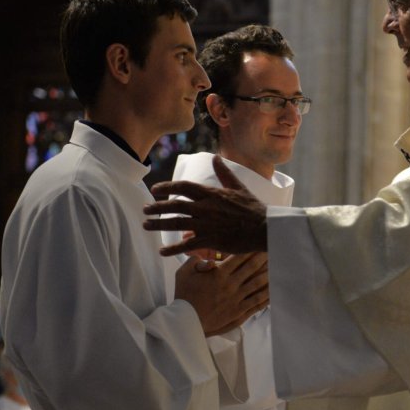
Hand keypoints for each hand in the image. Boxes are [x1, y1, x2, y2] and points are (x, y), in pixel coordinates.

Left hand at [145, 157, 268, 255]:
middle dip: (157, 207)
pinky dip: (173, 248)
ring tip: (146, 225)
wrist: (264, 228)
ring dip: (159, 224)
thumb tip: (216, 158)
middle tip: (145, 209)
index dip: (167, 187)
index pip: (183, 187)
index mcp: (211, 193)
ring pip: (177, 223)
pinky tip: (162, 252)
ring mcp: (207, 224)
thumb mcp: (238, 187)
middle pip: (174, 205)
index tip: (155, 190)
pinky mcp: (211, 240)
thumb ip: (224, 173)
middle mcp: (205, 207)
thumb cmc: (253, 208)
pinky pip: (187, 244)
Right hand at [176, 252, 269, 335]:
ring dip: (268, 273)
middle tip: (273, 248)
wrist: (187, 321)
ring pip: (257, 284)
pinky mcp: (239, 312)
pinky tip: (274, 290)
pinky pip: (256, 302)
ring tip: (278, 265)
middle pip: (251, 267)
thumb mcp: (184, 273)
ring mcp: (236, 299)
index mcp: (219, 274)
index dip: (250, 248)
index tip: (258, 241)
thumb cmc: (184, 296)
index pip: (239, 257)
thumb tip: (208, 257)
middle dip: (263, 257)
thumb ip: (196, 261)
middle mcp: (231, 285)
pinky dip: (266, 295)